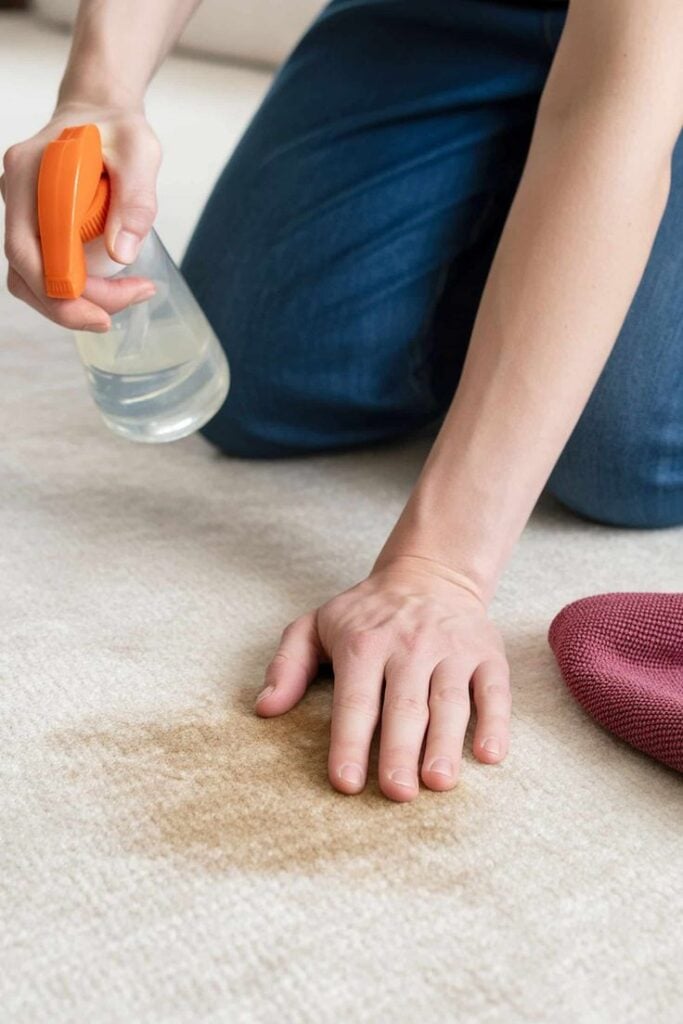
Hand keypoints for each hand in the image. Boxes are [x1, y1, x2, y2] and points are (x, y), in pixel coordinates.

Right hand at [1, 102, 161, 331]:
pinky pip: (44, 268)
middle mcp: (16, 195)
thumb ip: (136, 201)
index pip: (29, 253)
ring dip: (74, 302)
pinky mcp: (35, 224)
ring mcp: (22, 211)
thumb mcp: (141, 153)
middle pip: (26, 275)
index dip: (63, 293)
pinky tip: (110, 285)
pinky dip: (75, 287)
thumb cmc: (119, 129)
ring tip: (125, 295)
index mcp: (30, 174)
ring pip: (32, 278)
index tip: (109, 311)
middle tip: (126, 304)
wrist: (101, 112)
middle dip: (73, 306)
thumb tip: (122, 255)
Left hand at [255, 554, 510, 801]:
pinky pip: (495, 689)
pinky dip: (495, 721)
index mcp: (364, 643)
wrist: (431, 573)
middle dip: (400, 750)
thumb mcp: (316, 625)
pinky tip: (489, 753)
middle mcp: (410, 646)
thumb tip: (264, 709)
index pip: (356, 700)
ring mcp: (452, 649)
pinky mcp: (487, 654)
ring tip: (439, 782)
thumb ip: (288, 665)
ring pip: (450, 701)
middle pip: (404, 705)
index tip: (345, 782)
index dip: (349, 741)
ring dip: (446, 742)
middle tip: (397, 793)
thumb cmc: (367, 613)